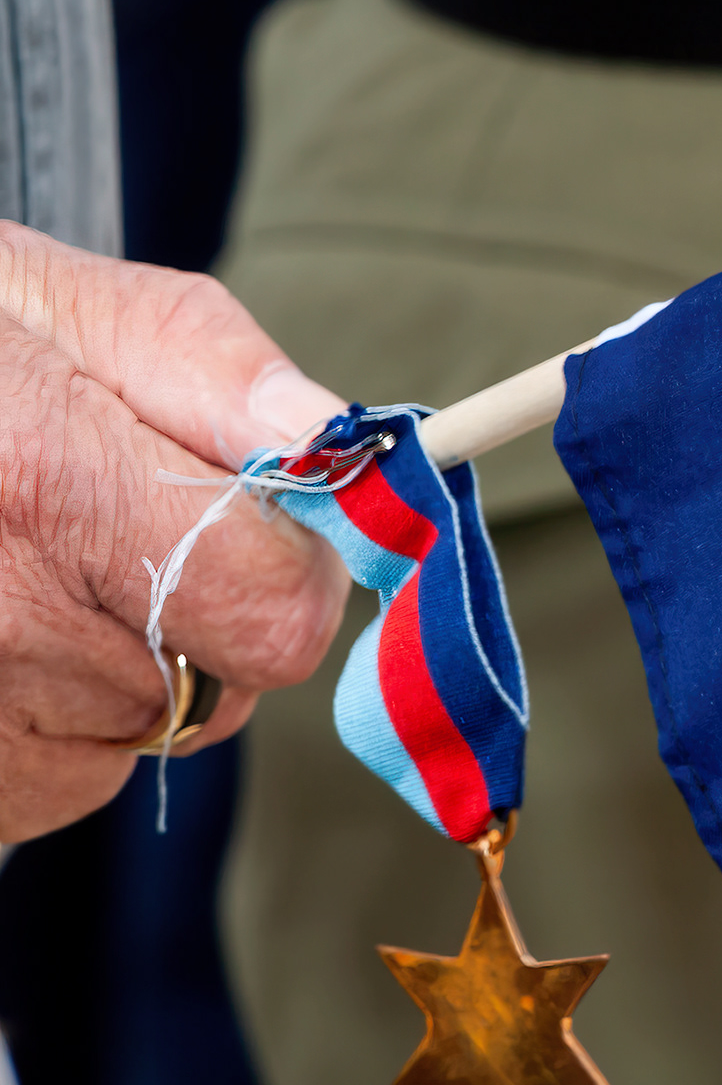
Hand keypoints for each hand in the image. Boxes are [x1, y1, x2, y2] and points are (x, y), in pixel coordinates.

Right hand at [0, 222, 349, 837]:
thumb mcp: (46, 300)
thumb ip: (206, 368)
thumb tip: (328, 439)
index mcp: (43, 485)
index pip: (268, 610)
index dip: (288, 566)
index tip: (254, 523)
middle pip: (213, 687)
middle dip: (199, 614)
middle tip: (102, 533)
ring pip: (131, 738)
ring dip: (114, 672)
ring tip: (24, 574)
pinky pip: (49, 784)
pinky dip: (43, 727)